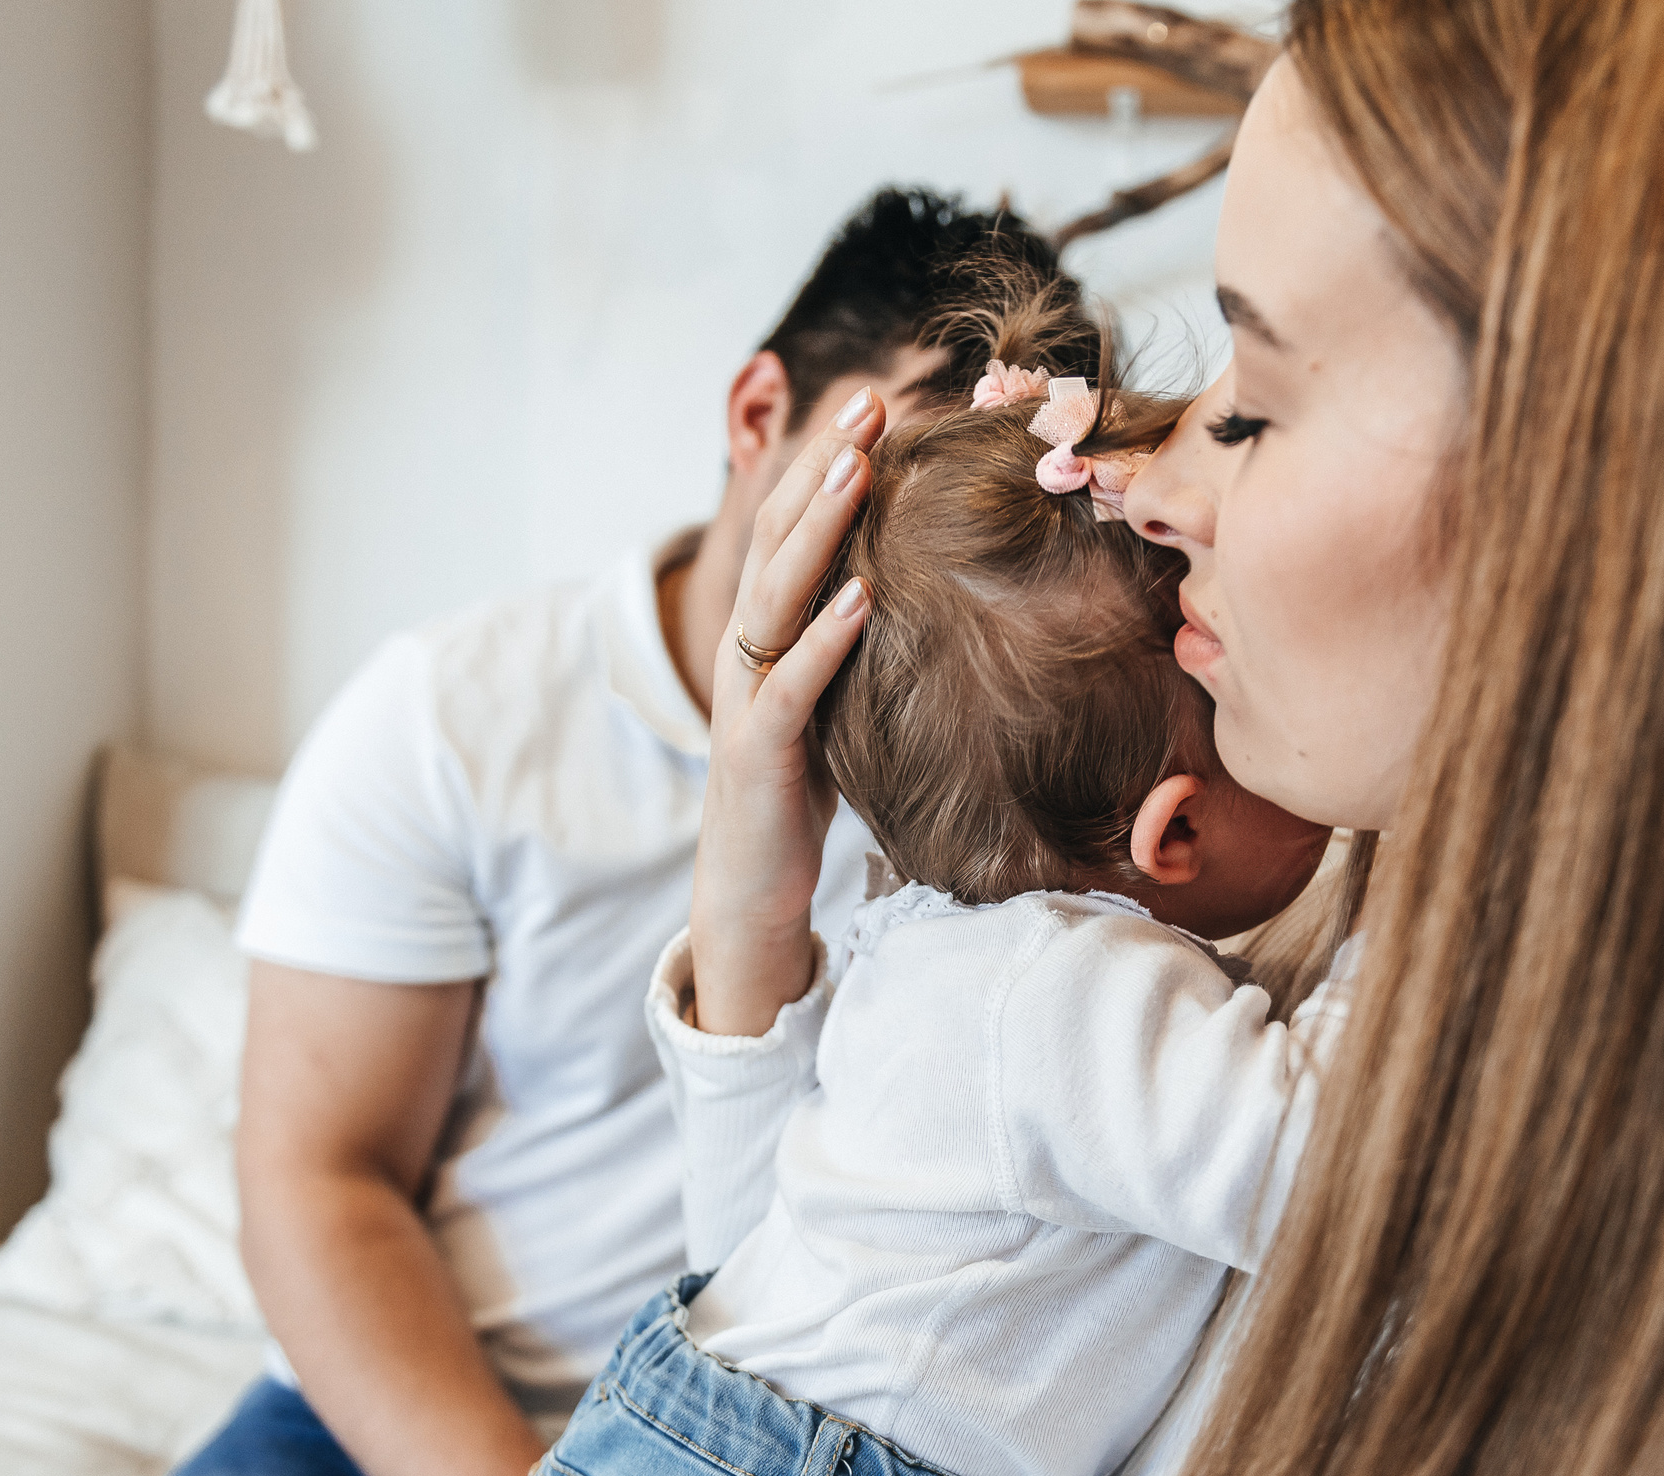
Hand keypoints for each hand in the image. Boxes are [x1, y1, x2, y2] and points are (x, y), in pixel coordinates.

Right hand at [690, 388, 883, 1034]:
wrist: (752, 886)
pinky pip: (789, 685)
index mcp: (767, 631)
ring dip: (818, 526)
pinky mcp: (759, 752)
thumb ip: (858, 636)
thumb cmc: (801, 789)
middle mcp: (747, 649)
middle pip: (777, 537)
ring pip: (776, 593)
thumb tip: (916, 578)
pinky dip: (825, 638)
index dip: (826, 461)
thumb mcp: (836, 694)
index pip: (792, 528)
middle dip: (821, 465)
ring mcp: (747, 696)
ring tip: (859, 467)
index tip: (877, 402)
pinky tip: (861, 596)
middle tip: (867, 402)